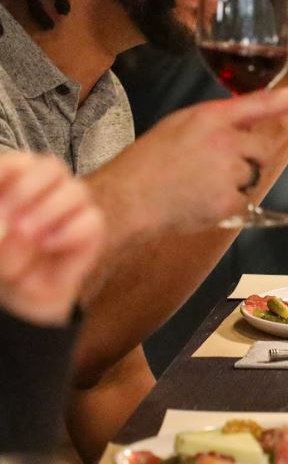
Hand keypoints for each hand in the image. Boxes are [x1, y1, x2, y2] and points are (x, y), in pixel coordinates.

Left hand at [0, 152, 104, 325]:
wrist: (17, 309)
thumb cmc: (0, 269)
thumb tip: (9, 224)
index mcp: (14, 189)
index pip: (19, 163)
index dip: (9, 168)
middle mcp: (44, 196)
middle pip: (52, 167)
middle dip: (30, 187)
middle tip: (9, 216)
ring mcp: (69, 216)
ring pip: (77, 191)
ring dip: (50, 210)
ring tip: (27, 233)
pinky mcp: (88, 238)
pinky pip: (92, 222)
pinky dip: (69, 231)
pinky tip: (48, 245)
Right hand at [98, 82, 287, 233]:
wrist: (126, 199)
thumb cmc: (148, 160)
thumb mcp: (181, 124)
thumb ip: (216, 122)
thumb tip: (242, 126)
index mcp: (212, 116)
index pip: (263, 102)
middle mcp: (226, 140)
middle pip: (261, 148)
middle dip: (248, 157)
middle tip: (212, 166)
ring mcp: (228, 171)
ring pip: (252, 174)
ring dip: (235, 180)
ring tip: (199, 184)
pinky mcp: (228, 200)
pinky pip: (243, 200)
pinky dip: (227, 203)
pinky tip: (200, 200)